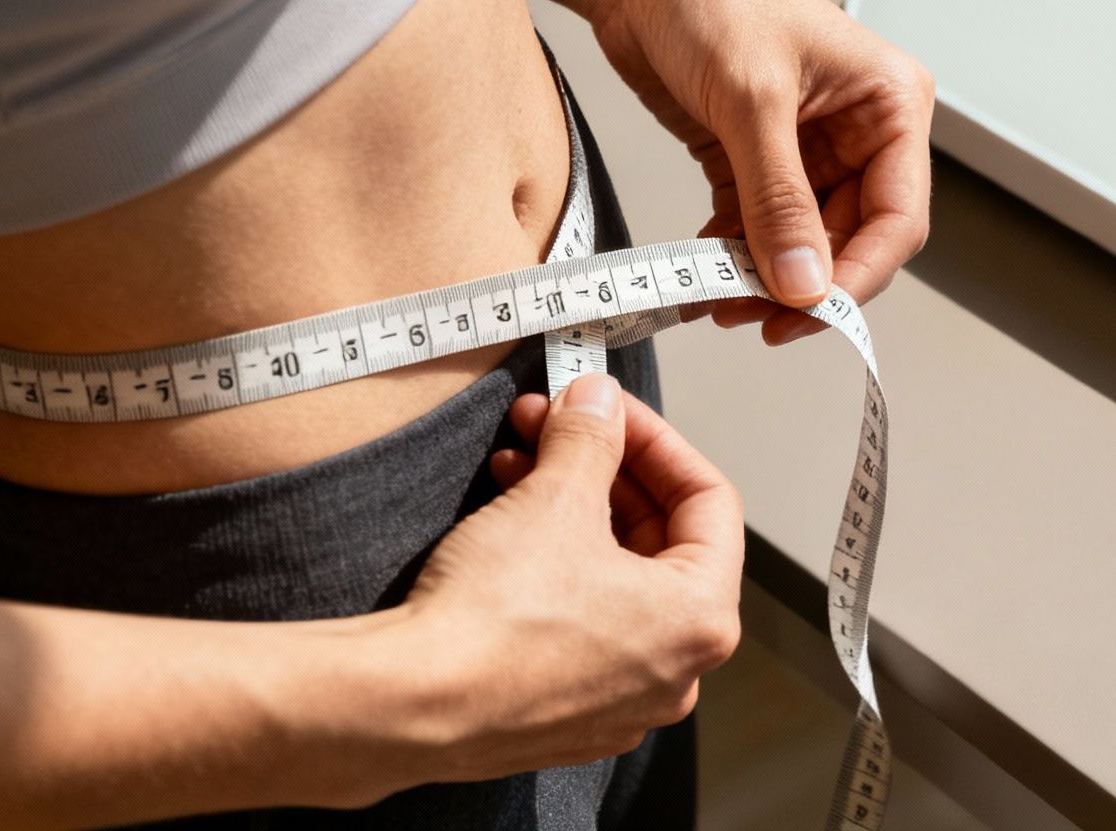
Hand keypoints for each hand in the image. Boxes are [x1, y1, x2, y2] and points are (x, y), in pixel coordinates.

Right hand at [389, 374, 742, 780]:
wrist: (407, 709)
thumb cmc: (494, 619)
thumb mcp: (553, 499)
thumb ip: (591, 438)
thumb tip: (598, 401)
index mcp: (702, 618)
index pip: (708, 500)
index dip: (654, 439)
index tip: (608, 408)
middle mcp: (677, 669)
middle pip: (660, 538)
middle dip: (601, 470)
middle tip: (553, 423)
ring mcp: (623, 699)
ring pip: (614, 577)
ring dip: (570, 509)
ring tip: (516, 461)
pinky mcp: (568, 714)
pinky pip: (581, 621)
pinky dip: (554, 565)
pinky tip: (508, 522)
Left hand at [591, 0, 933, 342]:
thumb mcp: (753, 100)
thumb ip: (779, 200)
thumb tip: (803, 283)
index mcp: (890, 103)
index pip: (898, 216)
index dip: (859, 274)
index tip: (812, 312)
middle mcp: (859, 131)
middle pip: (851, 239)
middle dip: (804, 283)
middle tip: (757, 318)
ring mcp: (807, 149)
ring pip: (801, 243)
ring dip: (762, 278)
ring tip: (719, 301)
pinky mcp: (754, 159)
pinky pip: (756, 228)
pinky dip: (731, 257)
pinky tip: (702, 276)